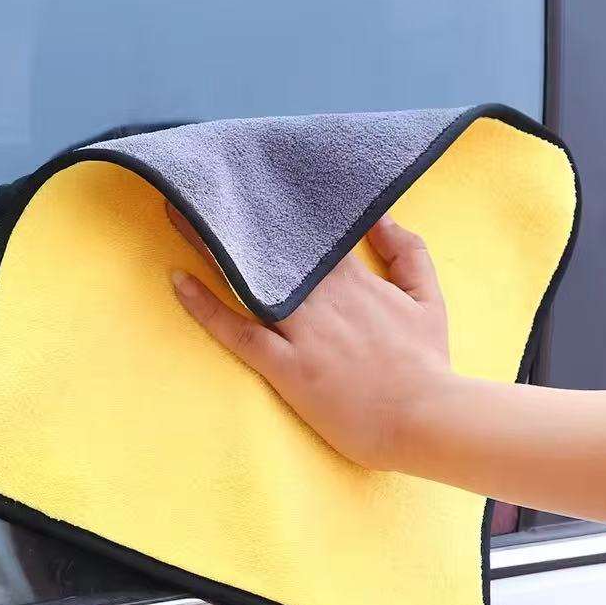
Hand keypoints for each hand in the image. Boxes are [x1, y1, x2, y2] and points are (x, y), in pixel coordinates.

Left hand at [169, 203, 452, 470]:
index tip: (248, 185)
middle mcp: (322, 297)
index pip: (307, 232)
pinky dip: (206, 307)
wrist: (424, 419)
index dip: (275, 208)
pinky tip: (178, 281)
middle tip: (198, 185)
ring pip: (247, 279)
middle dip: (233, 216)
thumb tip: (382, 218)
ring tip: (177, 214)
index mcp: (354, 280)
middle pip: (268, 247)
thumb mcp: (428, 299)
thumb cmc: (426, 362)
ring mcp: (303, 332)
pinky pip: (238, 332)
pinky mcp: (287, 367)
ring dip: (209, 247)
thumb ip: (408, 253)